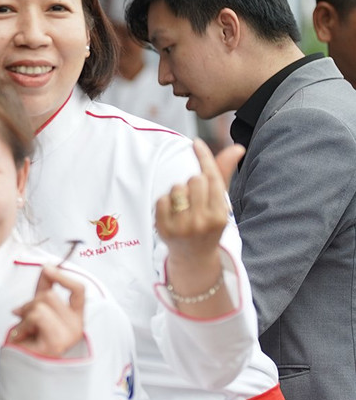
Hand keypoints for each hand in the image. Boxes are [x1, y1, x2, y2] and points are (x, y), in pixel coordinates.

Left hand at [7, 264, 84, 357]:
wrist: (21, 368)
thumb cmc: (30, 342)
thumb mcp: (38, 311)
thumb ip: (44, 291)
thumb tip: (47, 267)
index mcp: (75, 318)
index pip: (78, 291)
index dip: (63, 276)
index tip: (47, 268)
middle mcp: (77, 327)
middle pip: (50, 295)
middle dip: (29, 303)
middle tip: (23, 320)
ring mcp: (69, 336)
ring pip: (41, 304)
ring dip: (25, 315)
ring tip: (24, 330)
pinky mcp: (56, 342)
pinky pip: (36, 316)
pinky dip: (23, 324)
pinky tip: (23, 337)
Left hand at [154, 140, 243, 265]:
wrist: (193, 257)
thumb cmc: (208, 223)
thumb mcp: (220, 204)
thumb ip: (223, 175)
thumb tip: (238, 147)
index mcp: (220, 214)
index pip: (212, 178)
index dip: (204, 158)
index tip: (196, 142)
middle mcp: (203, 221)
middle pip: (194, 180)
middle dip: (192, 183)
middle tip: (194, 198)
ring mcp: (183, 227)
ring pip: (177, 188)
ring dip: (178, 192)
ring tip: (183, 206)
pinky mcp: (164, 229)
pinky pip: (161, 200)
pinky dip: (165, 202)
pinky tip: (172, 213)